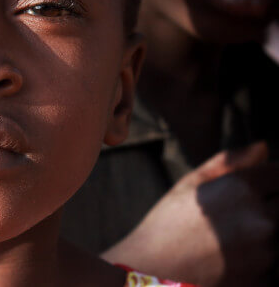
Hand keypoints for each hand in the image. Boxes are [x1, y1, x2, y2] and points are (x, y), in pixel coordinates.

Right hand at [103, 142, 277, 285]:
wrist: (154, 272)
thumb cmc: (167, 224)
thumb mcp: (190, 184)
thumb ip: (229, 163)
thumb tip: (262, 147)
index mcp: (241, 188)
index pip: (278, 173)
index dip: (269, 177)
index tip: (259, 184)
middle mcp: (260, 218)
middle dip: (269, 202)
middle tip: (237, 210)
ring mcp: (266, 251)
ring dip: (265, 229)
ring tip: (230, 234)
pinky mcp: (265, 278)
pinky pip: (274, 260)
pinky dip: (259, 254)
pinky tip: (230, 255)